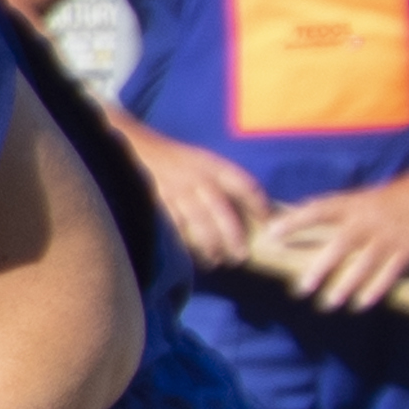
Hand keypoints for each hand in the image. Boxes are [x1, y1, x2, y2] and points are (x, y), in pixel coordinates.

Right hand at [115, 120, 275, 267]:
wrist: (141, 148)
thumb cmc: (179, 160)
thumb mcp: (206, 160)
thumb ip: (226, 180)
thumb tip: (254, 208)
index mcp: (215, 166)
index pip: (245, 185)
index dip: (259, 205)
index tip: (268, 223)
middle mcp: (199, 178)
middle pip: (222, 210)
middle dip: (233, 236)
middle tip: (241, 256)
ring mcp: (179, 191)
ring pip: (199, 222)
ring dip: (210, 244)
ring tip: (217, 261)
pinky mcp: (161, 202)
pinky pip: (177, 227)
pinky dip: (186, 244)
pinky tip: (193, 256)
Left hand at [261, 169, 408, 314]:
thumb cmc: (401, 197)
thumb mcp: (368, 198)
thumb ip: (343, 212)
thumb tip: (306, 217)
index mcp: (355, 203)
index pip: (318, 209)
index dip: (294, 221)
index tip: (271, 233)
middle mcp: (369, 220)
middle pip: (338, 246)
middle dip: (318, 269)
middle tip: (300, 290)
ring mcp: (390, 236)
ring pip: (362, 265)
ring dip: (344, 286)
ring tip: (328, 304)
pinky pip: (389, 274)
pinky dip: (374, 290)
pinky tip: (360, 305)